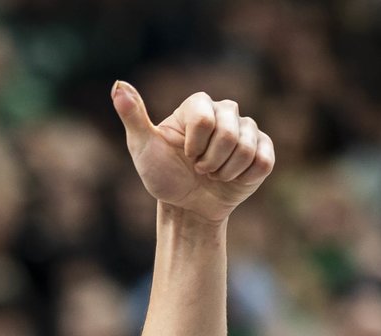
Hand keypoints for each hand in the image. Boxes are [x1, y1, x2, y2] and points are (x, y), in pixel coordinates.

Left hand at [112, 82, 273, 224]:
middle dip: (209, 161)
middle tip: (198, 169)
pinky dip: (243, 177)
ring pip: (246, 148)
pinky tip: (231, 178)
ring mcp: (246, 129)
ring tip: (213, 174)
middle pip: (228, 132)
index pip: (204, 119)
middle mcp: (225, 111)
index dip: (195, 145)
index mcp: (197, 105)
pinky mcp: (263, 150)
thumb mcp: (142, 147)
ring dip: (224, 171)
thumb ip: (133, 116)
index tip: (185, 155)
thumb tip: (117, 85)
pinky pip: (262, 161)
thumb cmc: (163, 175)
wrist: (186, 206)